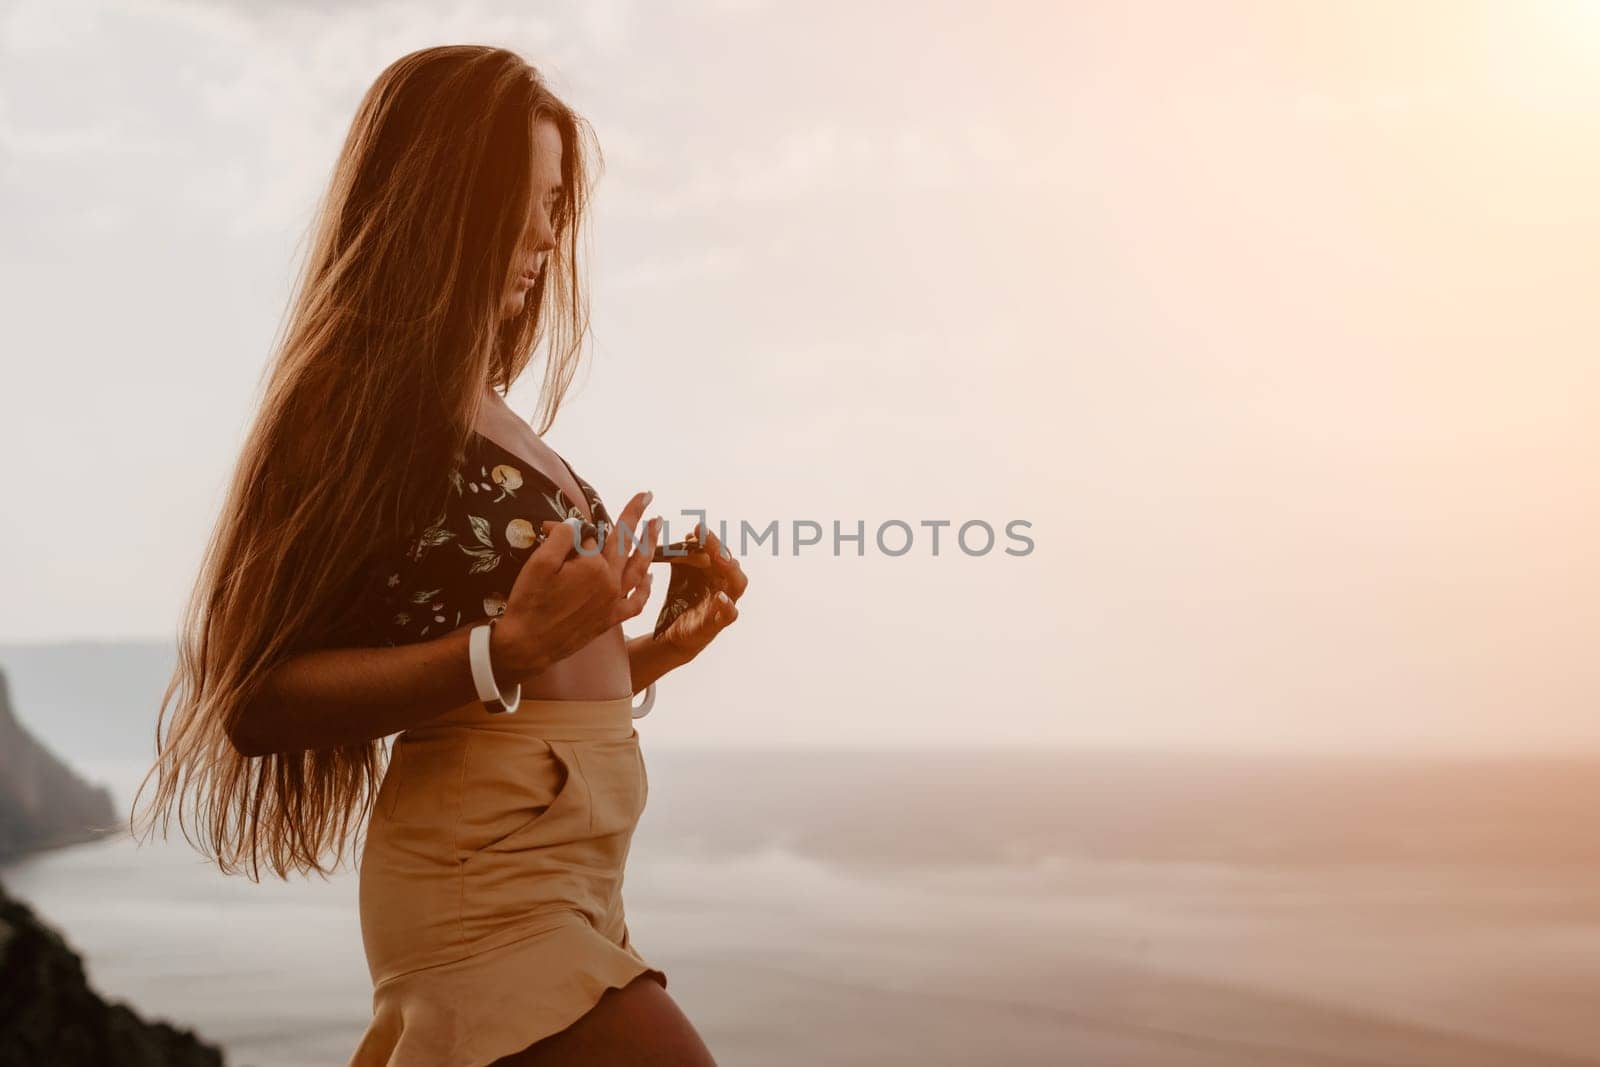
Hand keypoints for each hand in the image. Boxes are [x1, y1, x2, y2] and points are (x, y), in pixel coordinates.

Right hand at [493, 492, 661, 675]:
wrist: (528, 645)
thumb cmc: (531, 602)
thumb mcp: (540, 562)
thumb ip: (562, 537)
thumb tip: (577, 525)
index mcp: (594, 566)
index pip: (590, 536)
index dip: (569, 530)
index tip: (549, 527)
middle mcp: (610, 582)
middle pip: (625, 543)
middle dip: (636, 517)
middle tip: (647, 496)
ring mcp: (613, 602)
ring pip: (638, 568)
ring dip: (649, 544)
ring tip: (656, 525)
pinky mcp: (610, 620)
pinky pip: (635, 602)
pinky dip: (645, 588)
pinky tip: (649, 577)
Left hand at [659, 522, 745, 658]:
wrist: (673, 631)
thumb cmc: (682, 598)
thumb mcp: (681, 573)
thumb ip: (683, 554)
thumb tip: (690, 535)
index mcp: (718, 570)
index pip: (719, 549)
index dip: (710, 539)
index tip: (697, 529)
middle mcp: (726, 583)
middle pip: (730, 562)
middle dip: (719, 547)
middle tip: (706, 535)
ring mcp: (724, 602)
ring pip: (738, 583)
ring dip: (730, 569)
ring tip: (719, 557)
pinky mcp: (717, 622)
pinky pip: (730, 614)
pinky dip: (728, 605)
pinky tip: (721, 597)